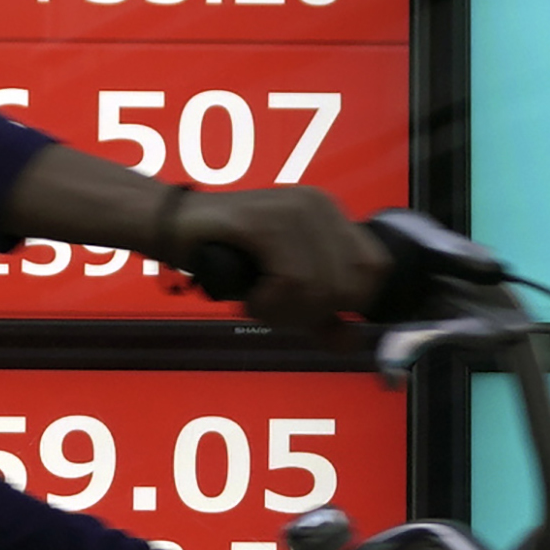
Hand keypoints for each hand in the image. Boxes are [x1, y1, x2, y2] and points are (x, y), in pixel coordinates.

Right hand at [0, 151, 388, 331]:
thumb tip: (356, 343)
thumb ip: (322, 317)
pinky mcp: (269, 221)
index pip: (376, 269)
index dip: (350, 303)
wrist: (173, 232)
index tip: (310, 311)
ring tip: (259, 303)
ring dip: (288, 313)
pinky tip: (250, 297)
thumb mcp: (284, 294)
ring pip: (324, 287)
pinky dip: (270, 304)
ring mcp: (297, 209)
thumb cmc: (227, 260)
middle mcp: (321, 206)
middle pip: (353, 284)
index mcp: (332, 215)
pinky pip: (293, 282)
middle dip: (316, 313)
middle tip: (276, 310)